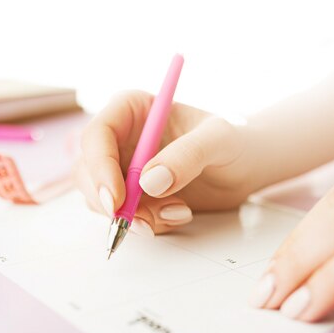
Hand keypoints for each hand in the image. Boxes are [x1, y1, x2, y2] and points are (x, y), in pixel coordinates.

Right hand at [74, 90, 253, 233]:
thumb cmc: (234, 141)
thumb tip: (149, 182)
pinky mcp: (133, 195)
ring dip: (134, 216)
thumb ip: (188, 155)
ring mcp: (123, 168)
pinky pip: (124, 215)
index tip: (117, 199)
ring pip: (101, 198)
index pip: (97, 136)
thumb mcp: (219, 139)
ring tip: (178, 213)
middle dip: (109, 201)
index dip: (99, 168)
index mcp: (132, 110)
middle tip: (141, 222)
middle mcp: (121, 137)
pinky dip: (147, 223)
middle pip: (87, 171)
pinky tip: (179, 214)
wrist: (245, 167)